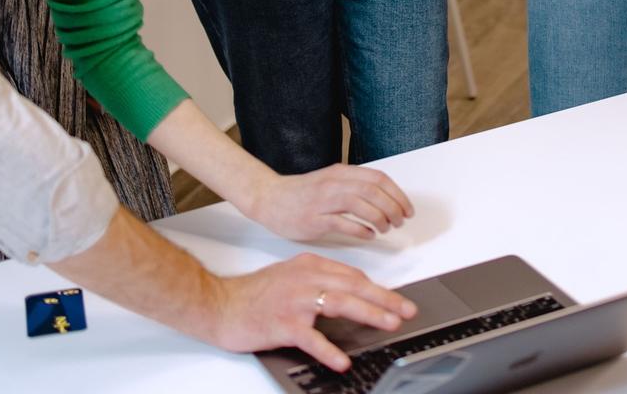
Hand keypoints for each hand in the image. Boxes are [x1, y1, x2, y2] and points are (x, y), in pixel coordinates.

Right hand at [206, 253, 415, 371]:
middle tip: (407, 310)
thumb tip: (350, 292)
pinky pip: (311, 338)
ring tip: (389, 325)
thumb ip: (319, 281)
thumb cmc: (253, 294)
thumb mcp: (290, 276)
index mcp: (309, 266)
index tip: (397, 300)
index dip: (379, 288)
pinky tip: (342, 360)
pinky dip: (329, 350)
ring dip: (369, 314)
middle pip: (354, 286)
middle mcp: (305, 279)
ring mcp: (295, 301)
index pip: (353, 276)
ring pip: (340, 304)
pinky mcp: (283, 323)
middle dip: (385, 299)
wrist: (219, 303)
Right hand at [247, 164, 414, 242]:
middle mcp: (334, 183)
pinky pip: (344, 223)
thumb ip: (353, 187)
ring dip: (380, 218)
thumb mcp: (330, 182)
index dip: (397, 194)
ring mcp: (323, 201)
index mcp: (340, 172)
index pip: (378, 178)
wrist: (268, 198)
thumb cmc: (300, 194)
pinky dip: (361, 229)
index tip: (407, 207)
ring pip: (362, 205)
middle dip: (393, 207)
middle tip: (400, 221)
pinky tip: (368, 235)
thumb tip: (382, 199)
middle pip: (374, 191)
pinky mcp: (314, 219)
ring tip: (385, 229)